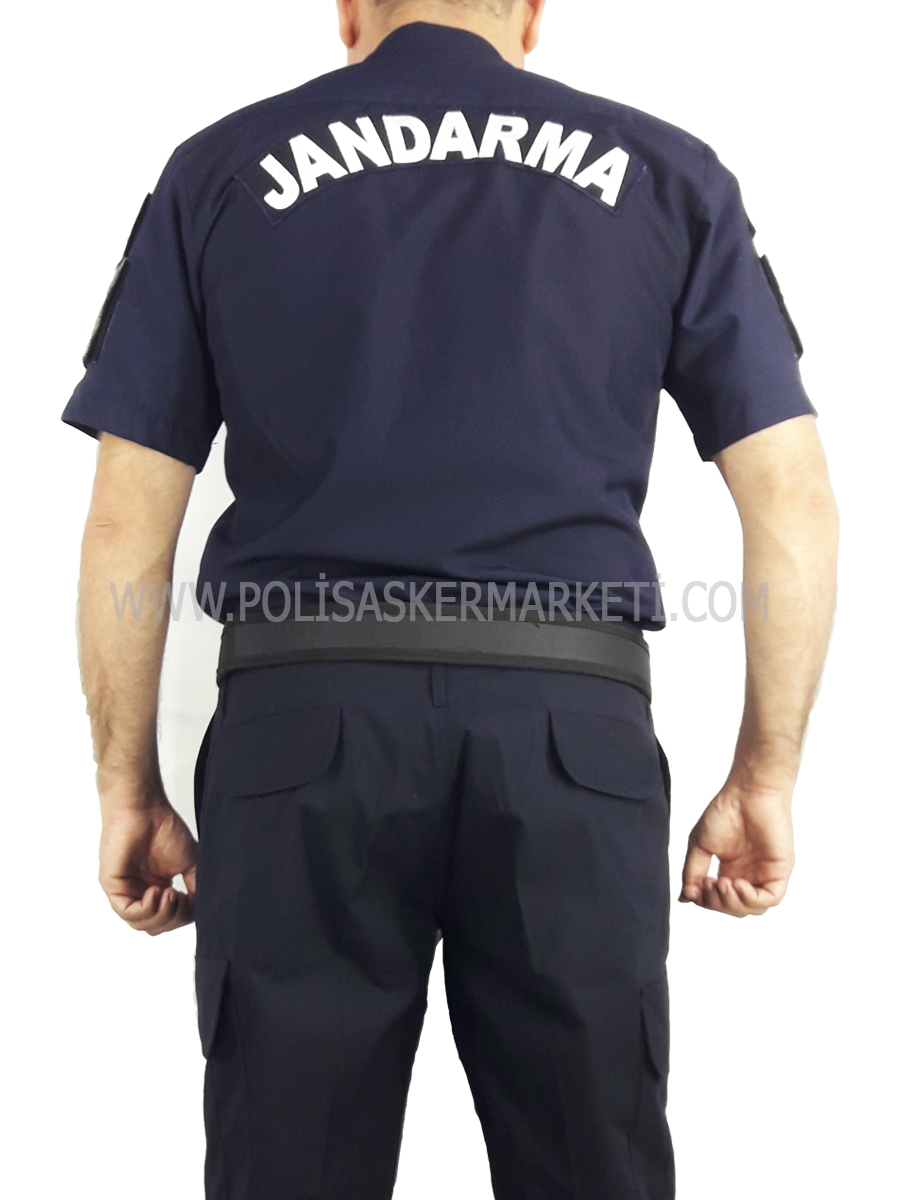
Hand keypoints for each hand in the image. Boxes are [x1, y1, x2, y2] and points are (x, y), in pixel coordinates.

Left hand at [99, 800, 197, 934]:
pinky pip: (127, 912)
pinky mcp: (113, 887)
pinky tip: (157, 891)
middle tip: (181, 898)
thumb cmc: (164, 828)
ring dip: (160, 914)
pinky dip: (146, 909)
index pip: (169, 919)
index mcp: (157, 889)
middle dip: (173, 919)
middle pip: (155, 926)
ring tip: (170, 894)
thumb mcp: (191, 863)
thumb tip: (201, 910)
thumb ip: (196, 888)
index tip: (193, 900)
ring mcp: (126, 891)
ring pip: (140, 924)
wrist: (145, 809)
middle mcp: (140, 893)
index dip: (183, 916)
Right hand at [679, 784, 794, 916]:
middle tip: (709, 884)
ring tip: (723, 884)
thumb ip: (692, 872)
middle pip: (734, 908)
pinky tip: (738, 884)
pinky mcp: (779, 871)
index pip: (718, 900)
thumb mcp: (699, 845)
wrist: (748, 793)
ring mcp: (764, 874)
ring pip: (753, 908)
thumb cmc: (725, 811)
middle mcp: (748, 874)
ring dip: (733, 903)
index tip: (695, 889)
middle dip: (718, 903)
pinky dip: (751, 899)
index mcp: (730, 869)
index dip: (706, 901)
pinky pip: (770, 899)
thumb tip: (685, 897)